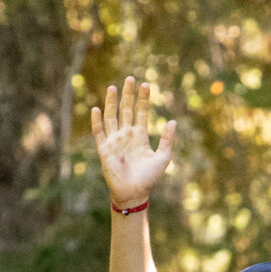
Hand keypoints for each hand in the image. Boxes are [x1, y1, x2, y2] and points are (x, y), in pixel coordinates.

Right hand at [91, 75, 175, 207]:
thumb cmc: (149, 178)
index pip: (141, 112)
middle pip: (127, 109)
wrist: (134, 193)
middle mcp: (126, 135)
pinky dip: (97, 121)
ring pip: (112, 116)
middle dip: (128, 94)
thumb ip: (167, 140)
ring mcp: (115, 140)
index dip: (143, 99)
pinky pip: (99, 132)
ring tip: (113, 87)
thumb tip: (173, 121)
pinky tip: (96, 109)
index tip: (146, 85)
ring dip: (112, 102)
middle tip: (131, 78)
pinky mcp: (104, 149)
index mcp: (140, 135)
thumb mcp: (163, 157)